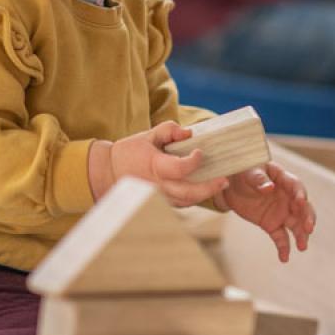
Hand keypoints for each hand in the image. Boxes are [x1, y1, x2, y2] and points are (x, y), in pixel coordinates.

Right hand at [102, 122, 227, 206]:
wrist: (110, 172)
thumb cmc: (131, 151)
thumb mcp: (147, 135)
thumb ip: (169, 130)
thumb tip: (189, 132)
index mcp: (154, 166)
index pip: (179, 169)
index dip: (193, 162)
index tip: (200, 152)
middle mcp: (159, 185)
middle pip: (188, 192)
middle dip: (209, 187)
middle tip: (224, 180)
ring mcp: (161, 197)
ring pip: (187, 201)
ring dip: (205, 194)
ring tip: (220, 183)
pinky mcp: (163, 203)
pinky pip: (183, 203)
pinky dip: (196, 197)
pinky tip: (206, 188)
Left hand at [219, 162, 315, 262]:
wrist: (231, 186)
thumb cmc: (244, 172)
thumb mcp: (248, 172)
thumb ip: (259, 179)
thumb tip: (269, 188)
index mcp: (283, 180)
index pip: (296, 187)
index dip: (299, 194)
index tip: (300, 201)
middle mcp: (287, 198)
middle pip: (302, 209)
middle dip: (307, 218)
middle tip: (309, 228)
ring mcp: (281, 213)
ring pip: (296, 225)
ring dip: (301, 236)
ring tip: (302, 247)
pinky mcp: (272, 225)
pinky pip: (281, 238)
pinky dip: (283, 248)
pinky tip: (284, 258)